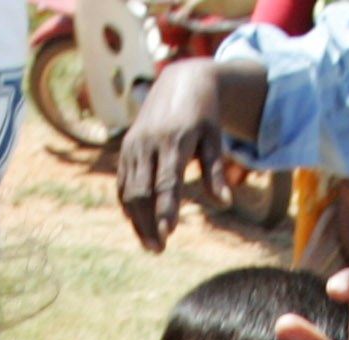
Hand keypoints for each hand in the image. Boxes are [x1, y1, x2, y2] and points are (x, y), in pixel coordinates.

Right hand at [118, 59, 227, 250]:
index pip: (166, 181)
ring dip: (138, 222)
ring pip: (129, 192)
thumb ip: (215, 171)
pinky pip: (123, 185)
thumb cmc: (204, 115)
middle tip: (160, 249)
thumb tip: (225, 203)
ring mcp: (133, 147)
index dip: (165, 209)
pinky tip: (140, 225)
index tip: (168, 235)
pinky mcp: (125, 151)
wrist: (179, 82)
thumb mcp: (214, 138)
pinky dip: (130, 207)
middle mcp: (149, 143)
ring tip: (151, 244)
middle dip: (149, 223)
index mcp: (174, 139)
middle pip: (142, 192)